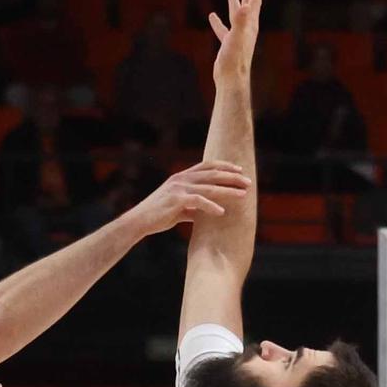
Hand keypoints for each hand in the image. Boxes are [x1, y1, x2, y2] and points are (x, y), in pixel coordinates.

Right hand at [130, 159, 250, 235]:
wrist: (139, 221)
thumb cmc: (158, 216)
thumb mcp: (178, 208)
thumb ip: (192, 207)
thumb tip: (204, 213)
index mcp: (182, 177)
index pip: (207, 166)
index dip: (224, 166)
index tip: (239, 170)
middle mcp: (181, 179)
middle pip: (212, 174)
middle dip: (232, 177)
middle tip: (248, 181)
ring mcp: (178, 188)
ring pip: (209, 187)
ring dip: (228, 190)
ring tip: (243, 194)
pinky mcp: (176, 200)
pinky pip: (198, 201)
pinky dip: (211, 206)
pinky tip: (222, 212)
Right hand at [208, 0, 263, 82]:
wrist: (231, 79)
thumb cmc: (234, 59)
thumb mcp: (236, 36)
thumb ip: (239, 21)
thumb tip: (242, 6)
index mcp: (250, 24)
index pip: (254, 1)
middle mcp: (246, 28)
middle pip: (247, 3)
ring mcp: (238, 36)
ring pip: (236, 13)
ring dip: (234, 0)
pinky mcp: (229, 45)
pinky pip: (224, 29)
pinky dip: (218, 22)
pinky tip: (212, 16)